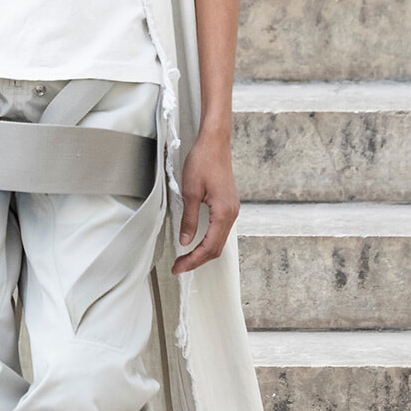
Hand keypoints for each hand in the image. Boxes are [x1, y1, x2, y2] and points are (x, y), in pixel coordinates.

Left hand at [171, 128, 239, 274]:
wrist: (214, 143)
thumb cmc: (203, 161)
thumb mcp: (190, 191)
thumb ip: (189, 218)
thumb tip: (186, 240)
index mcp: (223, 212)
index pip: (209, 247)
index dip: (193, 260)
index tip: (179, 267)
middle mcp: (231, 213)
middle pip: (216, 248)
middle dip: (197, 260)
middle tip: (179, 267)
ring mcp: (231, 209)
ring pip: (219, 240)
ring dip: (202, 252)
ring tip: (186, 258)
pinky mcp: (227, 205)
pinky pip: (220, 230)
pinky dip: (208, 240)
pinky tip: (196, 242)